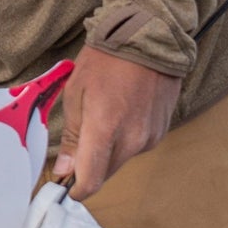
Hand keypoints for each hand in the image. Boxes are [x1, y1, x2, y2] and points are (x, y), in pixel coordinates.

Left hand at [52, 49, 182, 198]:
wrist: (150, 37)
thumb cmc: (107, 60)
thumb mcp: (76, 94)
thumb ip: (72, 137)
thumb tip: (65, 169)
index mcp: (105, 130)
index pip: (91, 181)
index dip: (76, 189)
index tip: (65, 185)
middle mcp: (131, 140)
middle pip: (105, 174)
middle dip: (89, 168)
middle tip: (77, 147)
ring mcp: (150, 137)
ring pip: (120, 161)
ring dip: (108, 152)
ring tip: (103, 119)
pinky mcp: (161, 131)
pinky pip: (136, 147)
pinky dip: (125, 140)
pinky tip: (121, 114)